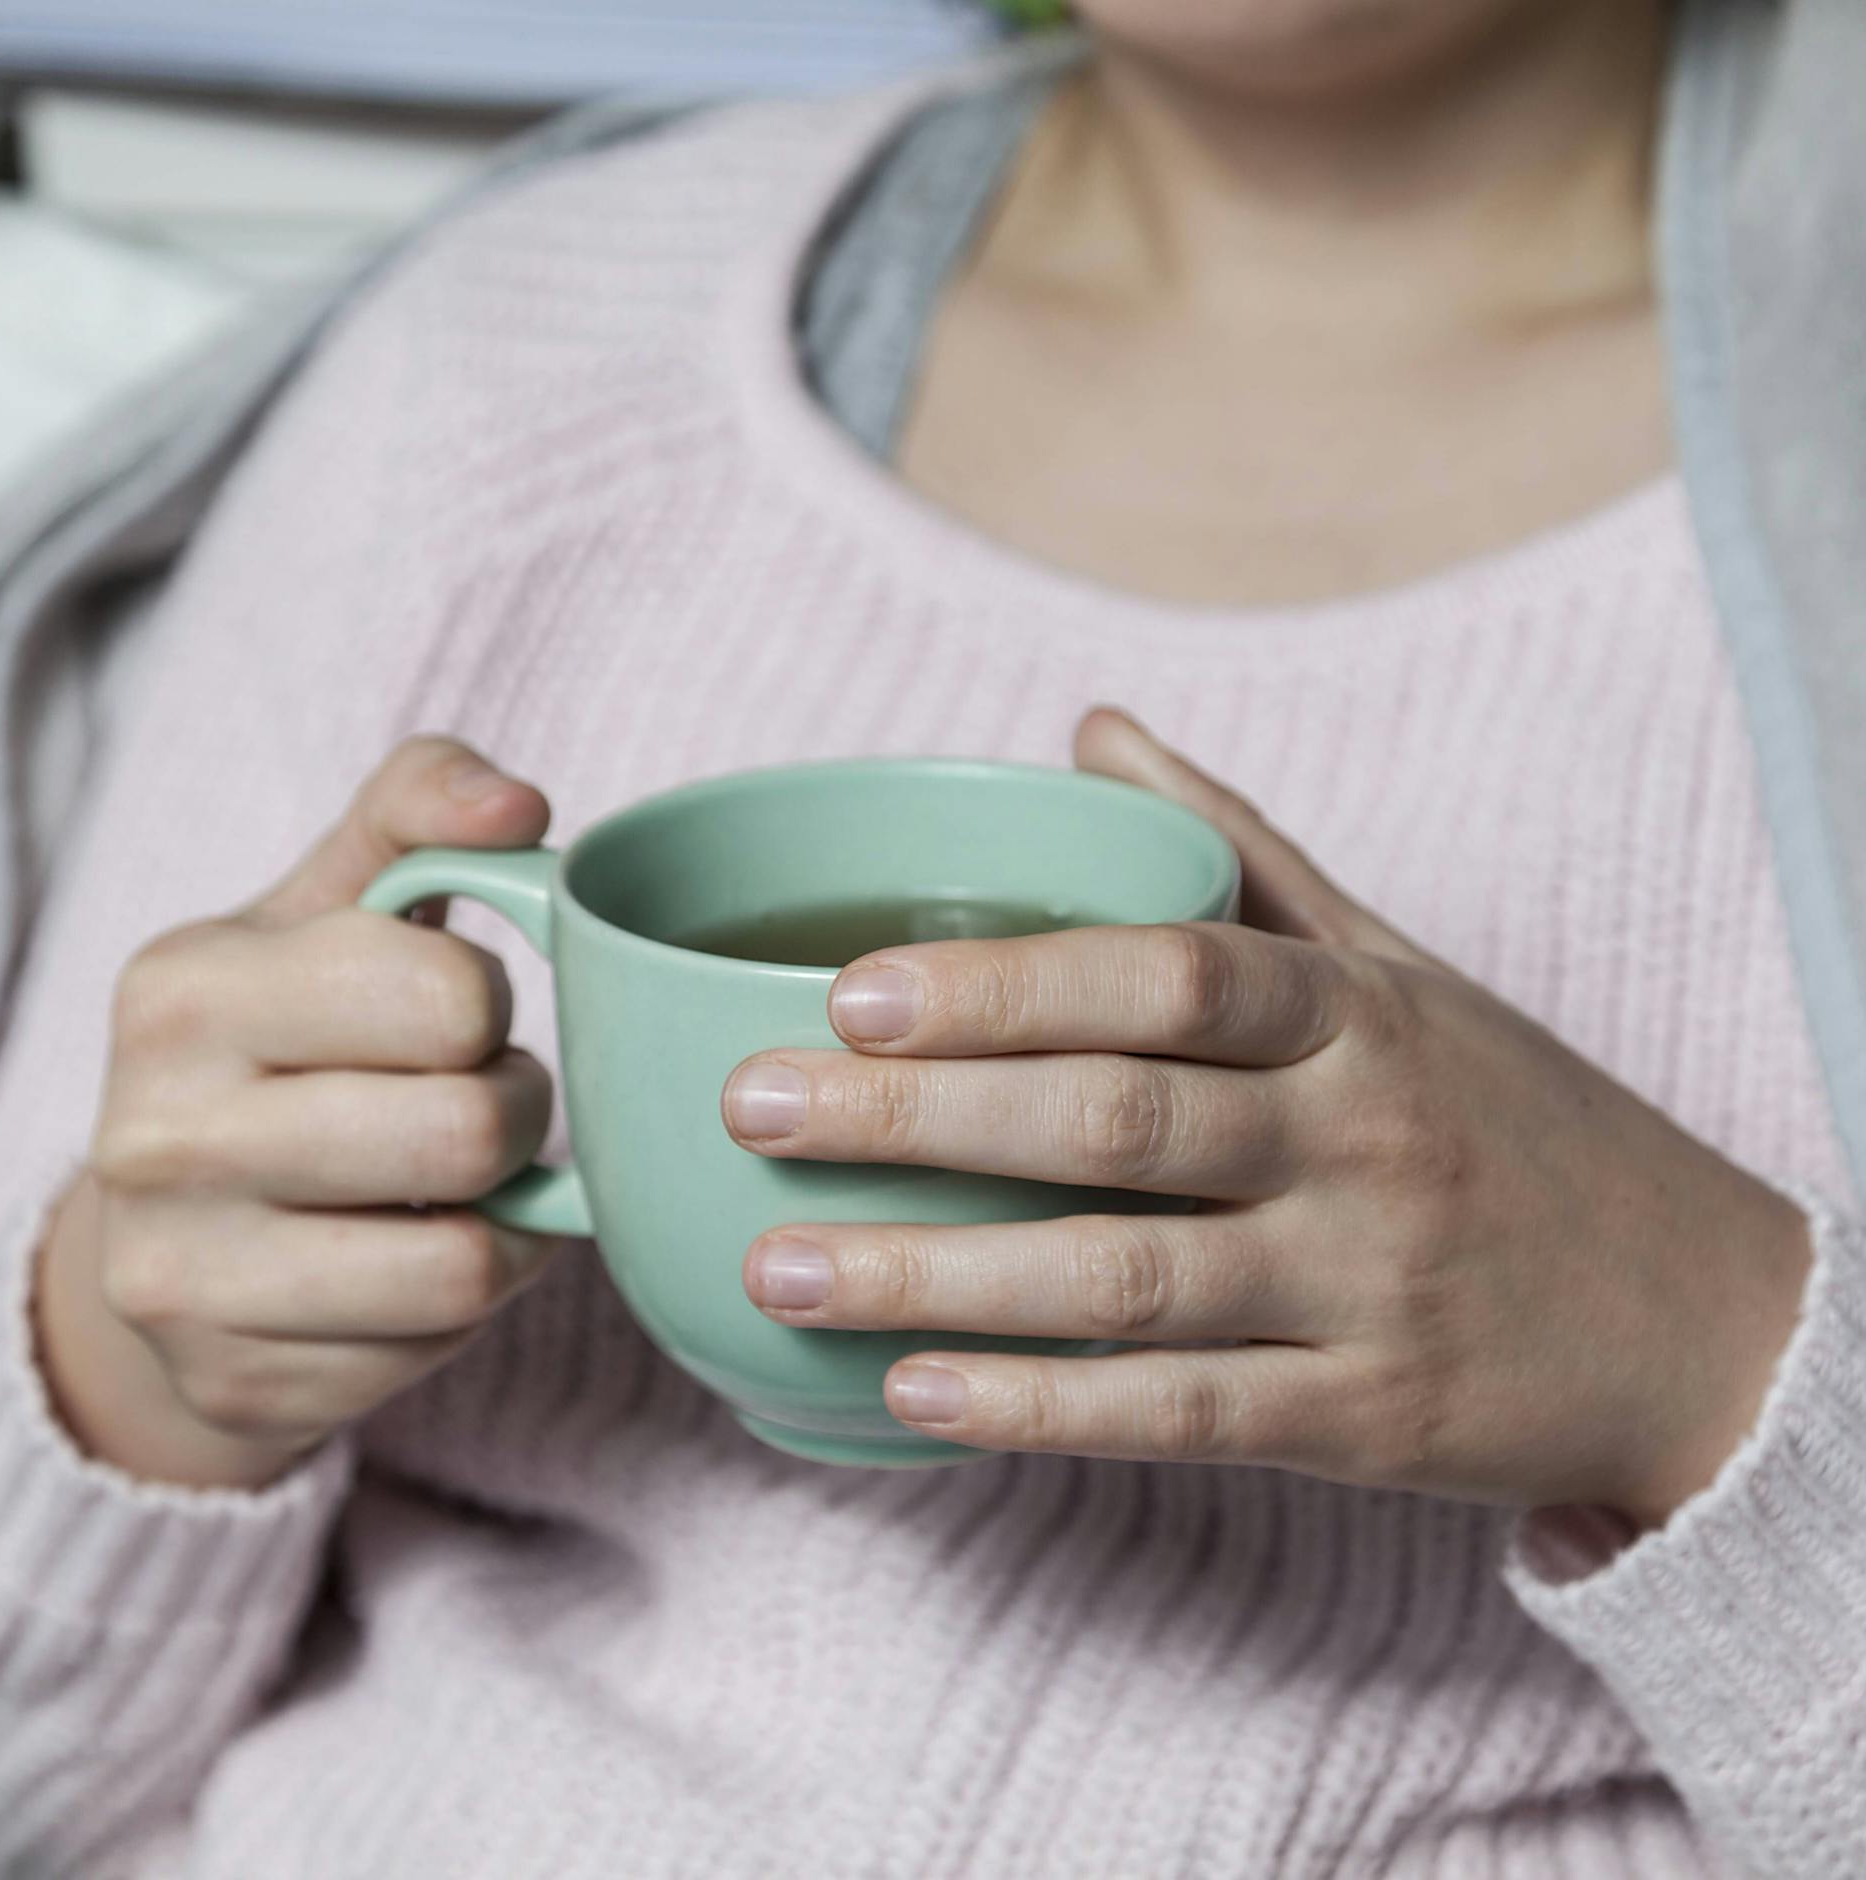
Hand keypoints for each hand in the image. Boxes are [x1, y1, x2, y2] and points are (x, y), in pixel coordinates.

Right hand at [36, 737, 558, 1490]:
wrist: (175, 1229)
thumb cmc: (287, 1040)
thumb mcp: (329, 906)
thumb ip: (417, 811)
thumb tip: (517, 806)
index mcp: (186, 989)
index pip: (451, 994)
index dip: (490, 1004)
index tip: (453, 1012)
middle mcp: (157, 1135)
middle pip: (470, 1131)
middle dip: (517, 1111)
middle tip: (487, 1100)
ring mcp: (184, 1275)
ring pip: (462, 1261)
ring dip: (505, 1214)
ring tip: (464, 1179)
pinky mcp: (238, 1379)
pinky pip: (439, 1342)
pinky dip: (470, 1294)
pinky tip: (422, 1250)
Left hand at [723, 708, 1813, 1527]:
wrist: (1698, 1315)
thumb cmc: (1510, 1118)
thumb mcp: (1397, 967)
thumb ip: (1241, 855)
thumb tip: (1093, 729)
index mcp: (1356, 1013)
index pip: (1168, 976)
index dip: (1004, 984)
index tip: (846, 992)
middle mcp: (1360, 1139)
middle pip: (1114, 1120)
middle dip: (918, 1120)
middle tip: (751, 1113)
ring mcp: (1366, 1286)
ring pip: (1123, 1280)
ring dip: (937, 1277)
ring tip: (779, 1270)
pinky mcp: (1366, 1421)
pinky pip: (1181, 1415)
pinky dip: (1041, 1408)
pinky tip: (909, 1396)